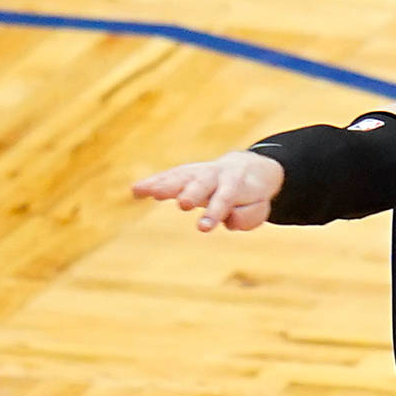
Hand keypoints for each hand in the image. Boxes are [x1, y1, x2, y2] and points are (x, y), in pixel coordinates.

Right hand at [131, 150, 284, 231]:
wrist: (249, 168)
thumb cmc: (252, 196)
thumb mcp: (259, 208)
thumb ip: (247, 217)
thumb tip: (228, 221)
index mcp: (237, 185)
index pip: (225, 199)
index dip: (214, 212)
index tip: (202, 227)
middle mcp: (217, 175)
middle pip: (202, 183)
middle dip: (191, 193)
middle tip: (182, 204)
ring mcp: (200, 171)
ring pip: (182, 176)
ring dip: (164, 184)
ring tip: (144, 192)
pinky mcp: (186, 172)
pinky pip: (169, 176)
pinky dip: (153, 182)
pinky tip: (136, 191)